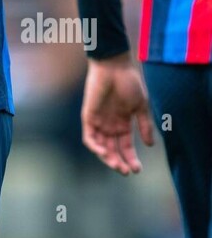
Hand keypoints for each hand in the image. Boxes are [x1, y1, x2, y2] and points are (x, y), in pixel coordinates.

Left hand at [81, 55, 154, 174]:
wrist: (114, 66)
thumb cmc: (129, 82)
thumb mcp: (140, 106)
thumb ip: (144, 125)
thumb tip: (150, 145)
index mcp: (123, 123)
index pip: (125, 147)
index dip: (131, 159)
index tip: (137, 169)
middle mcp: (110, 125)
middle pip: (112, 150)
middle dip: (119, 162)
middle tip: (126, 171)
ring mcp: (99, 121)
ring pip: (100, 147)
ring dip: (108, 158)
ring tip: (118, 166)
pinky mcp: (88, 117)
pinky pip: (89, 137)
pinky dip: (95, 147)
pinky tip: (104, 153)